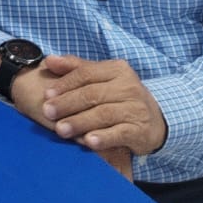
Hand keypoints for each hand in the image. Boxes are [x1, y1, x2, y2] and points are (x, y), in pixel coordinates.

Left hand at [0, 62, 135, 179]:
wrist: (156, 119)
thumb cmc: (120, 96)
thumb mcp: (102, 78)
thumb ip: (76, 68)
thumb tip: (49, 60)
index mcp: (117, 69)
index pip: (86, 74)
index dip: (65, 84)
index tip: (46, 95)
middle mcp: (129, 87)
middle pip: (92, 94)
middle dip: (67, 104)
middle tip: (47, 113)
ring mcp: (136, 109)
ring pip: (103, 114)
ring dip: (79, 122)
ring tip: (61, 130)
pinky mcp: (140, 130)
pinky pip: (119, 133)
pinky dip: (103, 137)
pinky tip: (88, 142)